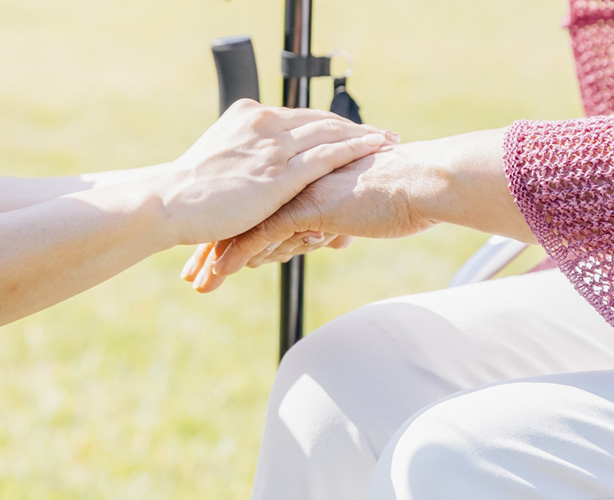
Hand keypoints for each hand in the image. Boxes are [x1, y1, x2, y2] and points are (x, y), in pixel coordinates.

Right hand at [141, 99, 394, 245]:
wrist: (168, 203)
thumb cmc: (187, 195)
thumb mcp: (217, 164)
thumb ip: (243, 161)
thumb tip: (256, 177)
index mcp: (248, 116)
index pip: (300, 117)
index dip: (330, 124)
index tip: (353, 130)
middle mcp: (264, 123)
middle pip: (321, 120)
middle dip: (355, 128)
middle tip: (383, 134)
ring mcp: (273, 146)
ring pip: (330, 133)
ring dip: (364, 136)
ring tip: (390, 142)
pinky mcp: (280, 172)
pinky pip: (328, 154)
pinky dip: (356, 149)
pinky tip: (376, 150)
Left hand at [180, 128, 530, 292]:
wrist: (422, 184)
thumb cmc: (399, 195)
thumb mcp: (356, 209)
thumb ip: (332, 219)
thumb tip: (325, 235)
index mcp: (301, 176)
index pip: (256, 204)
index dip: (231, 229)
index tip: (209, 251)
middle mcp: (292, 180)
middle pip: (241, 215)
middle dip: (213, 247)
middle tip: (191, 273)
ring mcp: (297, 192)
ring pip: (245, 226)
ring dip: (218, 258)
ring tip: (198, 282)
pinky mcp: (307, 207)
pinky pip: (263, 234)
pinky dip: (237, 255)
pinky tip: (218, 273)